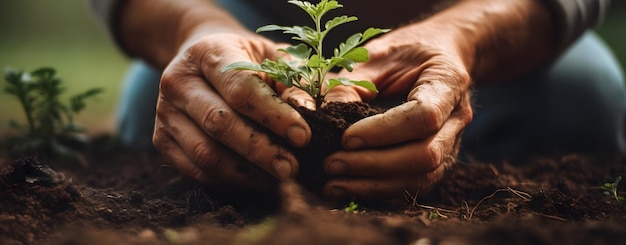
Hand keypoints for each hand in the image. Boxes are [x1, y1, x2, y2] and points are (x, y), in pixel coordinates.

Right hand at [152, 33, 311, 190]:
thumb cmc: (245, 58)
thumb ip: (292, 80)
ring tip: (279, 177)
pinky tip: (257, 179)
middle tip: (292, 168)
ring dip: (246, 172)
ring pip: (205, 153)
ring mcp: (165, 112)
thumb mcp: (272, 56)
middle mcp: (178, 81)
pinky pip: (196, 170)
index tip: (303, 137)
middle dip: (261, 150)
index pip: (240, 88)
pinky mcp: (161, 139)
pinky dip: (230, 180)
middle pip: (220, 124)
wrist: (200, 57)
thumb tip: (306, 110)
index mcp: (207, 52)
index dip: (274, 116)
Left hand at [322, 21, 473, 199]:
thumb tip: (324, 115)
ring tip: (334, 184)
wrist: (443, 53)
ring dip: (376, 185)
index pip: (424, 116)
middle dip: (374, 165)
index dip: (383, 132)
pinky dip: (382, 189)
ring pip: (423, 177)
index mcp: (448, 81)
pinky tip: (350, 187)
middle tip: (331, 164)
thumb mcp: (378, 53)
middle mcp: (457, 118)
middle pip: (426, 155)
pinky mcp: (440, 160)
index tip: (346, 137)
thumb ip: (352, 82)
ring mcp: (453, 143)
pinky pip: (415, 183)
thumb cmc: (407, 50)